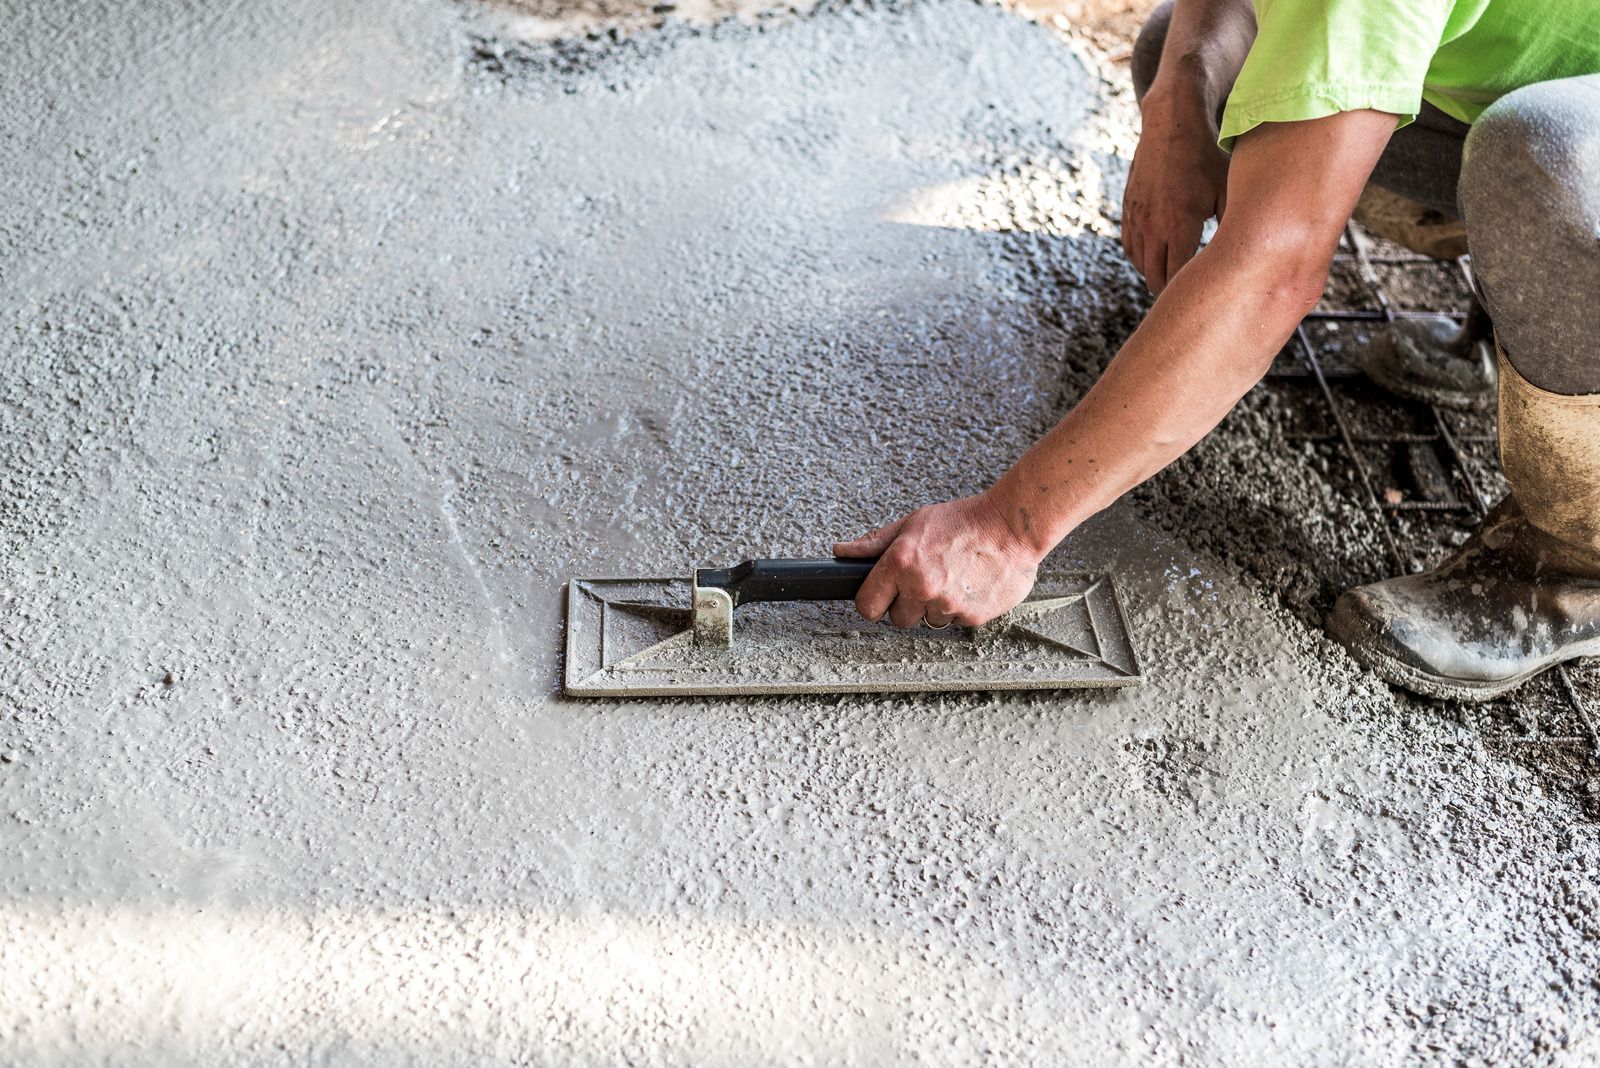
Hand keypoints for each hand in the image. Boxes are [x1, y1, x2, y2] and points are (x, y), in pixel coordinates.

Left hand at [833, 494, 1042, 627]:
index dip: (873, 601)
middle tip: (923, 579)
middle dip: (905, 604)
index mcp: (900, 563)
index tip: (881, 595)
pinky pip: (954, 621)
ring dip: (934, 605)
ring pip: (927, 621)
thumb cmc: (962, 521)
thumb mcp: (912, 523)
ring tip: (950, 577)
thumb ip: (875, 543)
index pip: (866, 606)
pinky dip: (958, 607)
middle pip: (897, 619)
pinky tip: (967, 583)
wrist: (1011, 526)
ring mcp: (947, 605)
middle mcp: (921, 587)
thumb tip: (843, 552)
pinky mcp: (971, 617)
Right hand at [1121, 83, 1230, 294]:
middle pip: (1155, 277)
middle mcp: (1153, 226)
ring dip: (1155, 275)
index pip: (1177, 278)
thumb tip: (1252, 252)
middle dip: (1170, 291)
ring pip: (1140, 264)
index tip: (1200, 303)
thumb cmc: (1208, 157)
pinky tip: (1156, 258)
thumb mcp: (1228, 190)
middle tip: (1188, 299)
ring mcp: (1137, 218)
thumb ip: (1234, 225)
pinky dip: (1142, 258)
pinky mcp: (1128, 209)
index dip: (1187, 294)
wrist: (1171, 124)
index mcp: (1180, 225)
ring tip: (1173, 281)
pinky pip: (1130, 246)